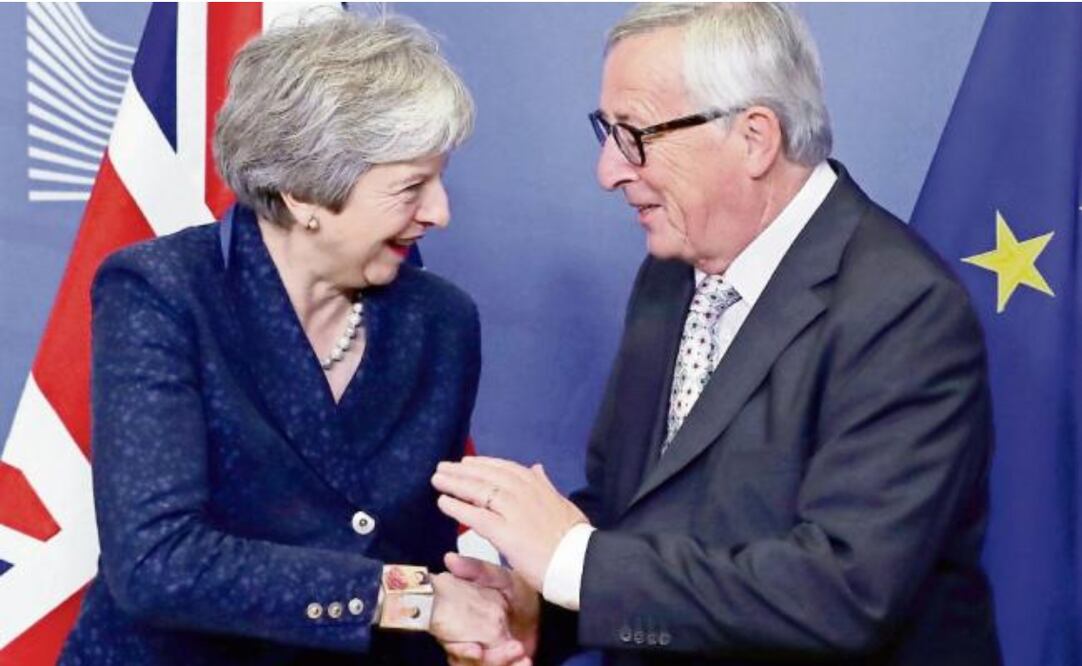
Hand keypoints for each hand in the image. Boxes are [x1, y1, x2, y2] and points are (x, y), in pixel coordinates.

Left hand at [432, 457, 588, 589]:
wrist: (581, 562)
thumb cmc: (573, 538)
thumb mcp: (562, 503)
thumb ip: (546, 485)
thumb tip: (537, 467)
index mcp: (538, 485)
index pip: (505, 468)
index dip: (483, 464)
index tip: (467, 461)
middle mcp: (525, 493)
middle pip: (487, 476)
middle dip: (463, 470)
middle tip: (442, 467)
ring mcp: (514, 511)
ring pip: (479, 491)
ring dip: (455, 483)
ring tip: (437, 480)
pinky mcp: (506, 533)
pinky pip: (476, 516)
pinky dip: (457, 507)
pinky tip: (443, 503)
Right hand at [442, 553, 538, 665]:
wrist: (539, 599)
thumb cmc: (514, 587)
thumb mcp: (497, 575)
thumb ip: (474, 568)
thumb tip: (449, 558)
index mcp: (464, 623)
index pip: (454, 643)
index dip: (462, 649)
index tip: (476, 650)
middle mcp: (474, 641)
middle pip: (470, 661)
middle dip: (493, 659)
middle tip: (515, 648)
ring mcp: (491, 652)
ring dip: (503, 664)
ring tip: (524, 659)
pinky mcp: (507, 660)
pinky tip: (528, 662)